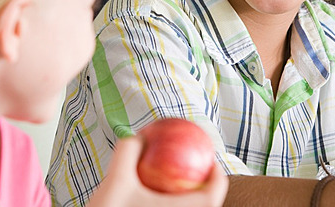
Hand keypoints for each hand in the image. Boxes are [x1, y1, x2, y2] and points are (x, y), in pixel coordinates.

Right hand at [88, 136, 227, 206]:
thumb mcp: (115, 179)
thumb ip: (128, 151)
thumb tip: (141, 135)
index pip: (213, 195)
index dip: (219, 177)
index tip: (212, 161)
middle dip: (208, 188)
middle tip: (200, 172)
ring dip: (194, 201)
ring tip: (184, 186)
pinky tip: (162, 200)